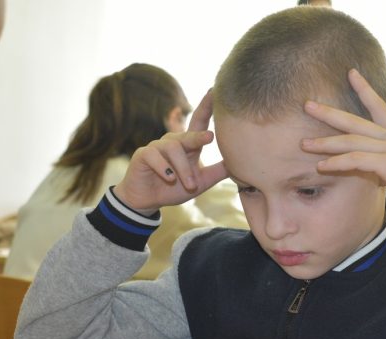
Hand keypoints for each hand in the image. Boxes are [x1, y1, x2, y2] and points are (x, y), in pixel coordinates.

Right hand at [113, 91, 228, 215]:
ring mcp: (156, 147)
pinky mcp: (143, 155)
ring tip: (190, 184)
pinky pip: (154, 156)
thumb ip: (219, 171)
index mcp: (188, 145)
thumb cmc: (175, 188)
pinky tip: (169, 178)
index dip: (206, 106)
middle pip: (188, 135)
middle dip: (199, 137)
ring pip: (173, 148)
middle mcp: (173, 141)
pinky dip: (164, 168)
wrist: (148, 200)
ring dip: (183, 169)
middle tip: (210, 137)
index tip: (215, 91)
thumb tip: (243, 162)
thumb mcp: (202, 181)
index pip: (199, 121)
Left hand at [300, 69, 385, 220]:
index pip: (379, 107)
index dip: (365, 89)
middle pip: (355, 121)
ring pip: (351, 141)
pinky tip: (322, 166)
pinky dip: (338, 163)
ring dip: (325, 143)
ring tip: (304, 144)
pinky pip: (357, 160)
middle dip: (329, 113)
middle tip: (307, 105)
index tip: (351, 73)